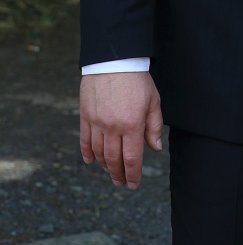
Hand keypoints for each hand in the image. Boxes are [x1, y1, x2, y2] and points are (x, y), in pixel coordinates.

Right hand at [79, 72, 163, 189]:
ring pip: (99, 153)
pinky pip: (85, 141)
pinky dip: (87, 154)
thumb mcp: (153, 101)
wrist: (114, 60)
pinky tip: (91, 161)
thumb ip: (154, 126)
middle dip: (118, 175)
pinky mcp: (85, 116)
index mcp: (133, 125)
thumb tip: (156, 148)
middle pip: (113, 160)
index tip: (133, 184)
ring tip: (110, 171)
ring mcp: (97, 123)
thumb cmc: (137, 80)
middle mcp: (113, 127)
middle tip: (121, 182)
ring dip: (104, 166)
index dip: (133, 175)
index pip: (132, 159)